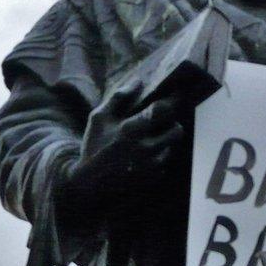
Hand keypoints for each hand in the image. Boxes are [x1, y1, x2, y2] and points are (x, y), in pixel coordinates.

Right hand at [60, 82, 187, 208]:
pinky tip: (144, 158)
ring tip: (149, 142)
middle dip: (172, 125)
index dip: (171, 102)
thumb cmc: (94, 147)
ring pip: (172, 147)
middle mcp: (146, 148)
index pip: (164, 110)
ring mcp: (152, 165)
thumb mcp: (99, 119)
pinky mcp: (154, 178)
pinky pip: (165, 162)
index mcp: (131, 129)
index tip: (171, 99)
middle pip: (177, 130)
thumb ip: (118, 98)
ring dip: (164, 142)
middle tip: (162, 124)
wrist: (89, 184)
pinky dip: (158, 158)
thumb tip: (138, 81)